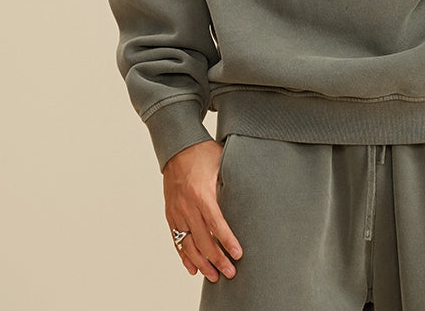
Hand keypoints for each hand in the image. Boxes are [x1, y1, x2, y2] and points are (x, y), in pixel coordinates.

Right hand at [163, 140, 242, 281]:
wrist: (177, 147)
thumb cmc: (203, 152)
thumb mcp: (221, 161)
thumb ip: (233, 179)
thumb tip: (253, 190)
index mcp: (201, 193)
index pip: (216, 223)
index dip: (227, 241)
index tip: (237, 254)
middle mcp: (187, 205)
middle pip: (202, 240)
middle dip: (217, 259)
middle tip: (230, 272)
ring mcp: (177, 211)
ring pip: (188, 244)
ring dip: (201, 263)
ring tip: (214, 276)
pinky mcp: (170, 214)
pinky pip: (176, 240)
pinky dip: (184, 256)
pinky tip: (193, 268)